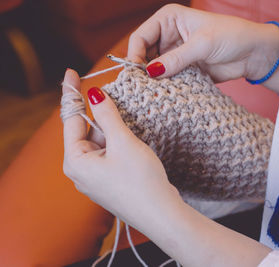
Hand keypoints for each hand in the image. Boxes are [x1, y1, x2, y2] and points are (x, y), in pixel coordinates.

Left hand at [61, 69, 270, 265]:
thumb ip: (108, 116)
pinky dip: (120, 141)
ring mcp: (97, 177)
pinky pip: (110, 153)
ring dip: (114, 128)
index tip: (71, 73)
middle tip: (115, 99)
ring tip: (130, 123)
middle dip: (101, 114)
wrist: (162, 214)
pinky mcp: (111, 180)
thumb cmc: (141, 181)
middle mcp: (82, 170)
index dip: (71, 94)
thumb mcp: (123, 143)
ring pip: (102, 141)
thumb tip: (95, 93)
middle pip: (87, 130)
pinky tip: (133, 139)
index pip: (70, 119)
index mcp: (76, 161)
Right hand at [127, 4, 278, 92]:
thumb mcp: (202, 44)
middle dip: (143, 70)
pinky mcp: (184, 70)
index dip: (135, 54)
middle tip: (143, 87)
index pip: (141, 36)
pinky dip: (166, 87)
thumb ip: (176, 58)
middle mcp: (168, 36)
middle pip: (144, 55)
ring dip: (155, 81)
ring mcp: (175, 54)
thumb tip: (151, 72)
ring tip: (155, 92)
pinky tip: (166, 94)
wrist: (254, 53)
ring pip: (155, 69)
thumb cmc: (232, 36)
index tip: (136, 72)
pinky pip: (169, 80)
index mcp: (169, 19)